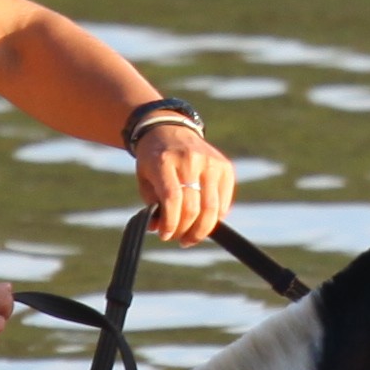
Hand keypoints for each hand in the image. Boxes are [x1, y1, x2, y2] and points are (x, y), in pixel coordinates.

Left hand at [128, 108, 239, 243]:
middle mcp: (190, 160)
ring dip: (202, 230)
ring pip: (212, 208)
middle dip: (186, 230)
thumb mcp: (145, 178)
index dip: (171, 223)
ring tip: (192, 237)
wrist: (169, 130)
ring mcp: (210, 162)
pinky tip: (204, 221)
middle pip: (194, 207)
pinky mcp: (225, 166)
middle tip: (179, 239)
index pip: (173, 199)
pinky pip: (224, 201)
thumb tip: (159, 229)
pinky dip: (215, 217)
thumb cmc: (154, 160)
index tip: (165, 235)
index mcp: (165, 161)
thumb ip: (151, 204)